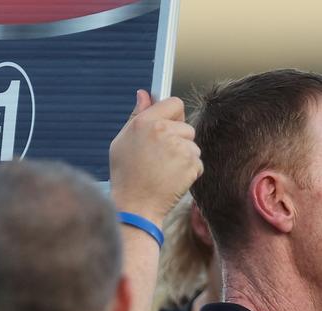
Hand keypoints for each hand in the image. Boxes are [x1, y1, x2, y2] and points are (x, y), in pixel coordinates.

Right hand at [109, 89, 201, 225]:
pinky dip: (190, 172)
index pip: (174, 103)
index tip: (170, 125)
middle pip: (187, 126)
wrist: (136, 206)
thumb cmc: (126, 174)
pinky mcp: (191, 165)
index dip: (174, 115)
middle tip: (161, 157)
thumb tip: (144, 93)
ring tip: (165, 170)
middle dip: (179, 140)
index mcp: (145, 122)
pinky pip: (198, 163)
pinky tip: (173, 179)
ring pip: (193, 146)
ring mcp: (179, 148)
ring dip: (185, 157)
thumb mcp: (123, 140)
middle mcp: (163, 132)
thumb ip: (137, 115)